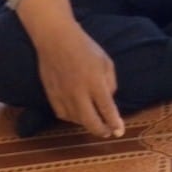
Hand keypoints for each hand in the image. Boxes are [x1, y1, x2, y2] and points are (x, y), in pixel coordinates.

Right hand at [31, 24, 124, 138]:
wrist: (55, 39)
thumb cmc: (85, 47)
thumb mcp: (106, 62)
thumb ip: (110, 83)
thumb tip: (108, 100)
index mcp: (94, 82)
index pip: (107, 109)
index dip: (114, 122)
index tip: (120, 131)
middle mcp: (78, 93)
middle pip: (90, 121)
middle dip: (101, 130)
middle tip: (108, 132)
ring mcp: (63, 96)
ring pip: (76, 120)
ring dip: (87, 124)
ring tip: (95, 122)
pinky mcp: (51, 95)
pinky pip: (62, 114)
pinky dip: (72, 119)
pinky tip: (78, 116)